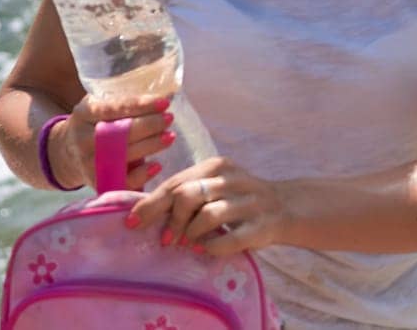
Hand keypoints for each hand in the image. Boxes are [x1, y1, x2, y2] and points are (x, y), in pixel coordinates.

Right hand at [53, 94, 175, 190]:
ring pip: (122, 155)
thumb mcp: (99, 106)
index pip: (114, 108)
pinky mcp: (97, 182)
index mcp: (85, 114)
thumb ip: (123, 103)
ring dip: (150, 146)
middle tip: (169, 118)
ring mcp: (88, 162)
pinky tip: (156, 165)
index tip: (164, 102)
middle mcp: (83, 139)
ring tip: (169, 137)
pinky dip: (141, 175)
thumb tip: (165, 94)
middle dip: (149, 125)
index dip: (140, 105)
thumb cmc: (94, 124)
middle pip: (119, 132)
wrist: (67, 153)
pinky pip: (121, 180)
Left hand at [125, 157, 289, 256]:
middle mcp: (234, 180)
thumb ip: (185, 193)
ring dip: (191, 233)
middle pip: (188, 195)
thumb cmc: (237, 199)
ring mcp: (250, 203)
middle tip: (165, 240)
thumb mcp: (214, 186)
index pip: (176, 182)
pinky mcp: (261, 226)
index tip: (131, 222)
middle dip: (171, 220)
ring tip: (187, 244)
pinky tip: (206, 249)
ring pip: (208, 215)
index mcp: (218, 166)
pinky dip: (212, 247)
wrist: (285, 207)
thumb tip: (141, 213)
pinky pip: (229, 239)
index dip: (151, 204)